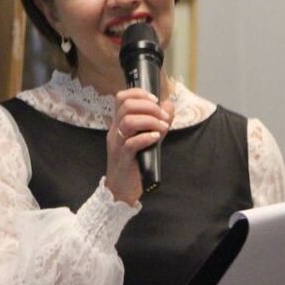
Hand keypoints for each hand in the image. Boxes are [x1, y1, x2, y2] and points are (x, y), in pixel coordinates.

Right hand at [105, 88, 173, 204]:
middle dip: (149, 107)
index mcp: (118, 124)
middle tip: (163, 117)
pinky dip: (146, 137)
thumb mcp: (147, 139)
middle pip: (126, 106)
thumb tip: (168, 105)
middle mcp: (115, 131)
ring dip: (150, 121)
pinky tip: (156, 138)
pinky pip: (131, 143)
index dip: (139, 93)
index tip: (156, 100)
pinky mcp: (123, 159)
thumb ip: (157, 122)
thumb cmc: (134, 163)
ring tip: (162, 128)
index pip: (122, 98)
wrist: (121, 190)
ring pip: (128, 121)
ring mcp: (118, 145)